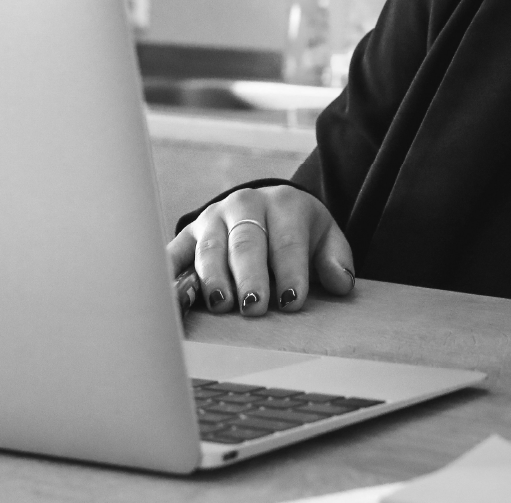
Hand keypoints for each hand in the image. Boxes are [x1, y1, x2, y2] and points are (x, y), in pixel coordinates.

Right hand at [166, 185, 355, 316]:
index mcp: (284, 204)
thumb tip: (341, 283)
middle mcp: (245, 205)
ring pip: (210, 248)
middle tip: (255, 307)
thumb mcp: (325, 238)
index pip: (287, 241)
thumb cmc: (299, 231)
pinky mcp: (188, 234)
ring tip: (221, 305)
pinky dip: (169, 274)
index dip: (290, 272)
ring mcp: (212, 218)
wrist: (267, 208)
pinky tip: (170, 296)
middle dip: (250, 276)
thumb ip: (336, 259)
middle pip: (246, 243)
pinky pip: (174, 254)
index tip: (292, 302)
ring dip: (213, 278)